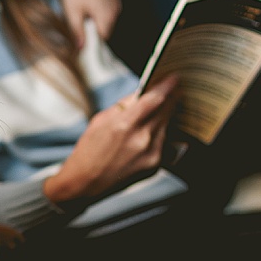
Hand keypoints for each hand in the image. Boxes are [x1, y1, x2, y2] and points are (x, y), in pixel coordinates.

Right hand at [43, 75, 176, 207]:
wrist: (85, 183)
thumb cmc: (89, 150)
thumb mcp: (100, 120)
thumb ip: (124, 105)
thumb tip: (142, 93)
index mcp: (125, 124)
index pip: (155, 99)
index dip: (168, 85)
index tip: (176, 77)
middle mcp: (142, 139)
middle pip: (167, 111)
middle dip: (172, 98)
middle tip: (176, 88)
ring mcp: (151, 154)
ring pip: (166, 126)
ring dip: (166, 116)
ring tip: (164, 109)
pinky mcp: (155, 166)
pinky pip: (164, 143)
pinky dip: (160, 134)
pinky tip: (152, 132)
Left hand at [52, 0, 121, 46]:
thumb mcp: (72, 10)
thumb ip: (77, 30)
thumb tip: (81, 48)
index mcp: (107, 15)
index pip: (102, 39)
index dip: (91, 42)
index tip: (79, 41)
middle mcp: (115, 10)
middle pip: (104, 30)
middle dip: (92, 30)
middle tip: (77, 21)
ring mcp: (116, 2)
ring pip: (105, 20)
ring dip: (94, 20)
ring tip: (82, 8)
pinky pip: (107, 11)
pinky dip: (98, 11)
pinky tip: (87, 2)